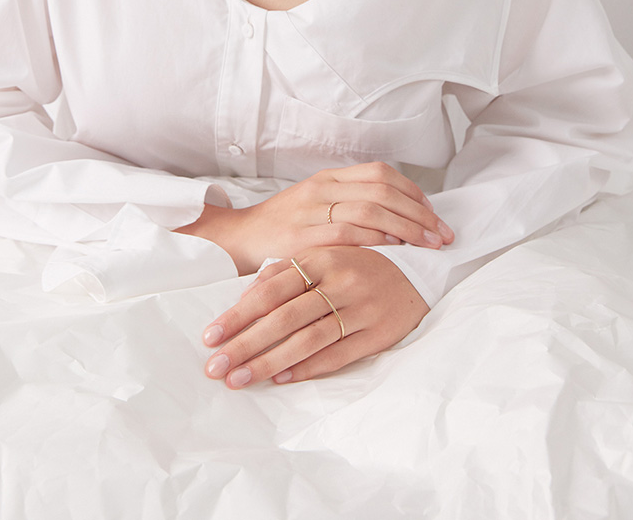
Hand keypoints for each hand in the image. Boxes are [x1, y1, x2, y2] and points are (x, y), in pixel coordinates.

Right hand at [176, 161, 452, 274]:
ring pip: (371, 208)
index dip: (414, 192)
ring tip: (430, 244)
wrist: (238, 240)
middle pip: (383, 189)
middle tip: (443, 234)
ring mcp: (311, 210)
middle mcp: (322, 188)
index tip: (434, 215)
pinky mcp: (301, 236)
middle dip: (420, 212)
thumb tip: (398, 216)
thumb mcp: (316, 205)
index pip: (381, 173)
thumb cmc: (282, 228)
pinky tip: (396, 249)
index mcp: (328, 178)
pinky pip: (348, 232)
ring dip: (407, 227)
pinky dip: (377, 238)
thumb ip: (350, 204)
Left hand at [201, 246, 427, 387]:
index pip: (270, 288)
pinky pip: (337, 355)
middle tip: (214, 367)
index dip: (238, 313)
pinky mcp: (378, 332)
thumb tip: (247, 294)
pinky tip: (281, 379)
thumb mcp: (324, 253)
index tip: (210, 335)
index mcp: (321, 256)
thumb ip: (286, 269)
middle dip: (245, 344)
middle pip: (283, 318)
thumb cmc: (361, 262)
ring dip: (269, 362)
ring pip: (307, 340)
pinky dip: (307, 368)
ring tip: (239, 379)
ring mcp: (360, 308)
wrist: (422, 268)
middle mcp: (339, 281)